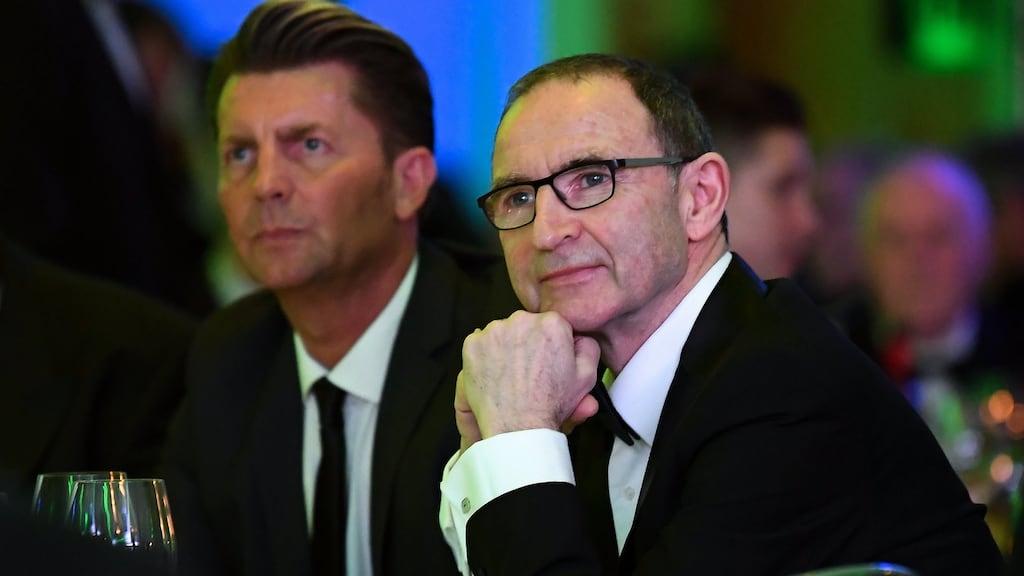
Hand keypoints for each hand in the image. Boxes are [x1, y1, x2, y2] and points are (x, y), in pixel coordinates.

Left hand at [455, 310, 599, 450]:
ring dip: (506, 347)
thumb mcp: (586, 376)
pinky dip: (485, 355)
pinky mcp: (473, 344)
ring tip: (512, 373)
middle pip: (526, 325)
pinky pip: (480, 342)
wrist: (518, 427)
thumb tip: (578, 336)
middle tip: (528, 369)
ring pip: (502, 332)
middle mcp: (522, 321)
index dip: (550, 344)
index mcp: (552, 324)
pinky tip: (495, 373)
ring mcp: (494, 331)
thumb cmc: (550, 403)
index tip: (546, 360)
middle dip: (527, 342)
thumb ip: (588, 347)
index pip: (551, 324)